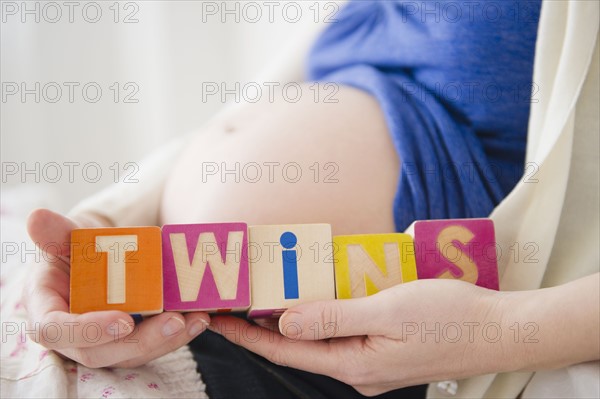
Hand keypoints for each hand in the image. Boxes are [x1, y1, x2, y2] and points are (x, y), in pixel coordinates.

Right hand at [23, 208, 210, 367]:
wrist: (95, 258)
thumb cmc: (75, 250)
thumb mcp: (67, 239)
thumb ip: (56, 234)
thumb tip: (37, 217)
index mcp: (47, 310)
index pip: (56, 330)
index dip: (88, 330)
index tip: (123, 320)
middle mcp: (72, 335)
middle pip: (100, 352)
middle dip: (140, 341)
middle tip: (175, 322)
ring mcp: (101, 342)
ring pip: (130, 354)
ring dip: (166, 341)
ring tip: (195, 320)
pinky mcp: (128, 342)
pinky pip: (150, 345)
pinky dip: (176, 336)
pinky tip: (199, 319)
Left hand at [210, 279, 526, 395]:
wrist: (499, 330)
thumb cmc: (448, 317)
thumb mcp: (387, 311)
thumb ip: (333, 317)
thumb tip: (284, 322)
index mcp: (353, 365)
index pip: (287, 350)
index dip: (249, 335)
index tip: (218, 320)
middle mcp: (358, 370)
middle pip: (300, 347)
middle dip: (265, 326)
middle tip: (235, 303)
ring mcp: (372, 363)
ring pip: (322, 340)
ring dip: (294, 320)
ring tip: (266, 298)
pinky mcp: (385, 351)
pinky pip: (343, 334)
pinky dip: (323, 317)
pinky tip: (316, 300)